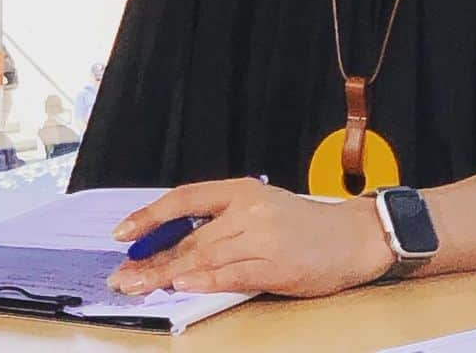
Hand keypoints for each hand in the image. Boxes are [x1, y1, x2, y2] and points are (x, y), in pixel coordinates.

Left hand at [106, 178, 393, 298]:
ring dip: (165, 274)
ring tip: (137, 285)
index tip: (123, 232)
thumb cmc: (306, 226)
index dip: (151, 215)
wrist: (353, 236)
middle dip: (151, 258)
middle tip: (122, 275)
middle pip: (189, 236)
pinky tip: (180, 283)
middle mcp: (249, 210)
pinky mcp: (274, 266)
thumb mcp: (262, 208)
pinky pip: (230, 274)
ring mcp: (261, 237)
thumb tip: (176, 244)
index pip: (186, 198)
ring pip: (203, 257)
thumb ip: (224, 221)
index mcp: (243, 190)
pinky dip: (202, 280)